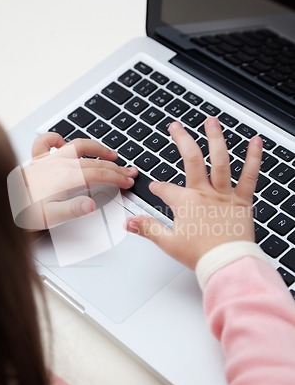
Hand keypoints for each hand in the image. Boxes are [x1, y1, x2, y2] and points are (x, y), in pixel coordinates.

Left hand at [20, 132, 137, 228]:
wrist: (3, 206)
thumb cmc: (25, 212)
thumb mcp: (52, 217)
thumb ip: (73, 210)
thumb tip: (92, 204)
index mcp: (66, 177)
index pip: (99, 174)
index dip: (117, 177)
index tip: (128, 181)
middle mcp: (59, 164)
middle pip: (94, 162)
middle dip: (115, 167)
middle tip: (129, 172)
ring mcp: (49, 159)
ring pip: (78, 145)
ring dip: (97, 148)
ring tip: (111, 154)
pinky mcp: (37, 160)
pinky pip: (46, 142)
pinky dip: (58, 139)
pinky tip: (64, 143)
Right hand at [126, 118, 262, 268]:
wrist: (227, 263)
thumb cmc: (201, 255)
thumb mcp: (168, 242)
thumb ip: (148, 229)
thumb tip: (129, 223)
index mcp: (185, 203)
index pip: (165, 189)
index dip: (158, 187)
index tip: (156, 187)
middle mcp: (204, 193)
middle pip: (191, 159)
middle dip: (182, 140)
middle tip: (176, 127)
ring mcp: (224, 194)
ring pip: (220, 160)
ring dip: (215, 138)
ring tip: (211, 121)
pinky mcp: (242, 200)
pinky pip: (249, 175)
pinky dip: (254, 158)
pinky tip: (255, 142)